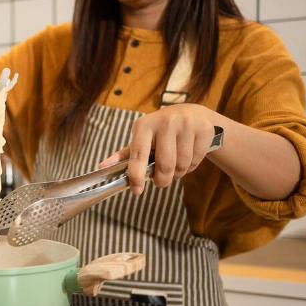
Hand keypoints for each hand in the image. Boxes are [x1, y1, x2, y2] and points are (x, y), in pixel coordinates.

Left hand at [97, 104, 218, 195]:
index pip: (138, 155)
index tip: (137, 191)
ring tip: (176, 164)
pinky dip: (191, 166)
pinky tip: (189, 155)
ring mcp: (186, 124)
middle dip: (162, 180)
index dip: (136, 176)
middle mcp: (165, 122)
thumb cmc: (160, 131)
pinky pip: (196, 160)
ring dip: (178, 173)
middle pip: (164, 166)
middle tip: (162, 181)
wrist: (191, 114)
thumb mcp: (142, 138)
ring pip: (182, 166)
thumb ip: (125, 155)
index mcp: (144, 125)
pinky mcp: (203, 128)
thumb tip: (102, 167)